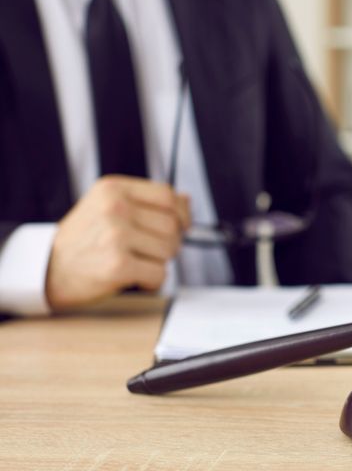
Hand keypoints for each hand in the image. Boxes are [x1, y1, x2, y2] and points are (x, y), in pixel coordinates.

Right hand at [45, 176, 191, 310]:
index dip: (180, 214)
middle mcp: (114, 207)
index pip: (167, 195)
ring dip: (159, 262)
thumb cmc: (83, 241)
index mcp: (113, 189)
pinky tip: (135, 277)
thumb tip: (186, 200)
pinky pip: (159, 273)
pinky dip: (152, 281)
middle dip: (170, 243)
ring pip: (169, 250)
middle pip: (172, 225)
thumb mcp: (108, 208)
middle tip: (149, 251)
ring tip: (137, 262)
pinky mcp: (118, 264)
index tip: (179, 226)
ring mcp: (116, 235)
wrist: (46, 270)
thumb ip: (146, 203)